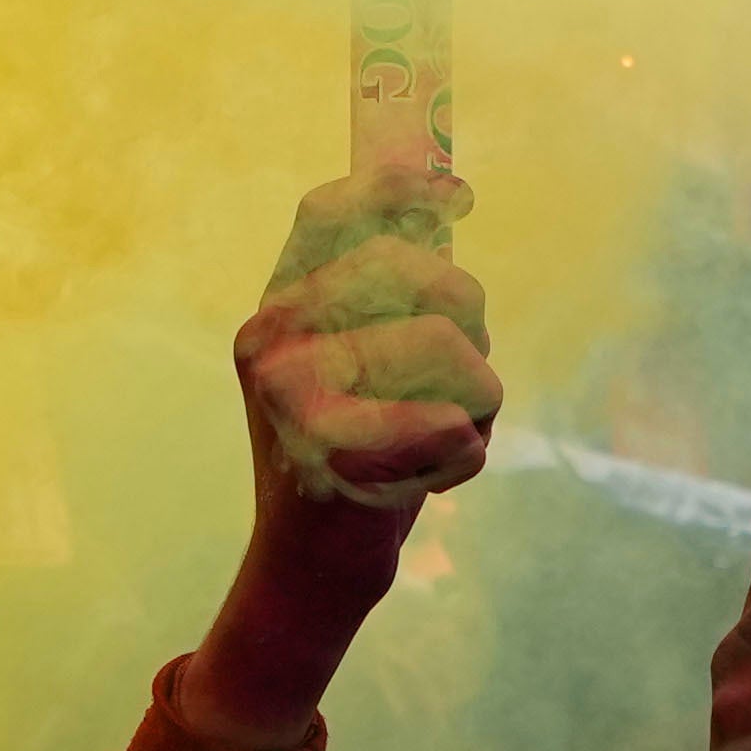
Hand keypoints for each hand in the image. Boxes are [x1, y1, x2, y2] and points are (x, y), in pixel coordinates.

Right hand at [238, 167, 501, 528]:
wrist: (313, 565)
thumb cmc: (361, 455)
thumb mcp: (362, 363)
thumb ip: (391, 291)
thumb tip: (443, 191)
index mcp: (278, 310)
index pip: (329, 211)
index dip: (398, 185)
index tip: (457, 195)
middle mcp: (272, 339)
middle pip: (413, 270)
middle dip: (469, 321)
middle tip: (464, 377)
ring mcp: (294, 392)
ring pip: (449, 346)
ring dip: (478, 397)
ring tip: (445, 434)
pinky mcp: (335, 451)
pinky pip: (455, 422)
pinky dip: (467, 456)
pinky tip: (429, 478)